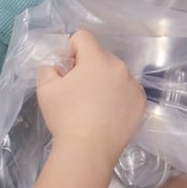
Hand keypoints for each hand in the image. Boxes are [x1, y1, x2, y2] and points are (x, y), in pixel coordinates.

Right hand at [35, 30, 145, 158]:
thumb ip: (48, 67)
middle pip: (100, 56)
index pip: (83, 37)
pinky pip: (127, 90)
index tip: (67, 71)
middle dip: (88, 67)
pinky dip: (118, 96)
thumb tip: (57, 63)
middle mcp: (119, 67)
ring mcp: (133, 85)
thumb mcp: (46, 89)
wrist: (89, 150)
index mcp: (96, 59)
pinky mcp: (141, 102)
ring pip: (115, 73)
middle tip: (78, 92)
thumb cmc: (65, 118)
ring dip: (104, 81)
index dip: (71, 50)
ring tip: (93, 106)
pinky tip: (107, 114)